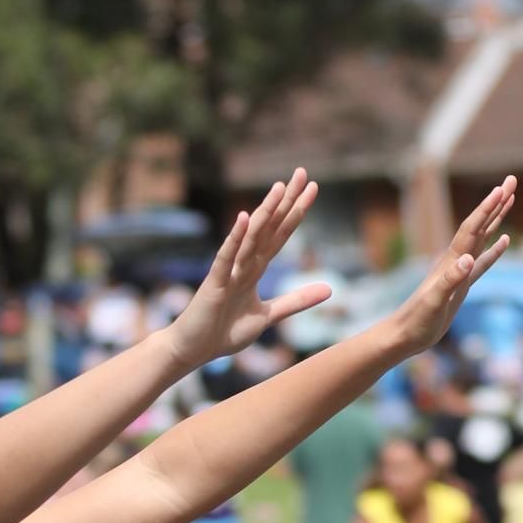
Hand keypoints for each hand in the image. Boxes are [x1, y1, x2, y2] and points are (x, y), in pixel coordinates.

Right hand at [168, 170, 331, 371]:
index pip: (280, 235)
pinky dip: (235, 239)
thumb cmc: (224, 332)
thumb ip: (296, 301)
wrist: (192, 350)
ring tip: (279, 188)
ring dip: (265, 213)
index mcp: (255, 269)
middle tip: (302, 172)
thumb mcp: (267, 316)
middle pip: (269, 228)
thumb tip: (330, 288)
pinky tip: (244, 218)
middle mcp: (243, 264)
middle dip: (286, 201)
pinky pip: (225, 258)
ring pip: (250, 238)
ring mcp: (228, 272)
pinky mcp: (214, 285)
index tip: (313, 188)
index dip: (296, 212)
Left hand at [390, 178, 517, 355]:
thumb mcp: (434, 302)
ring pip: (482, 238)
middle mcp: (455, 261)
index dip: (487, 209)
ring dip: (496, 218)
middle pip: (479, 225)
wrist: (403, 336)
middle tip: (512, 180)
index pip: (472, 229)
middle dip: (496, 203)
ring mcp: (459, 272)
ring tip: (510, 199)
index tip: (502, 189)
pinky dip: (495, 250)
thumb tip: (469, 259)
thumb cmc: (416, 322)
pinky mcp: (462, 285)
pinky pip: (483, 262)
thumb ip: (450, 280)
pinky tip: (504, 240)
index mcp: (451, 262)